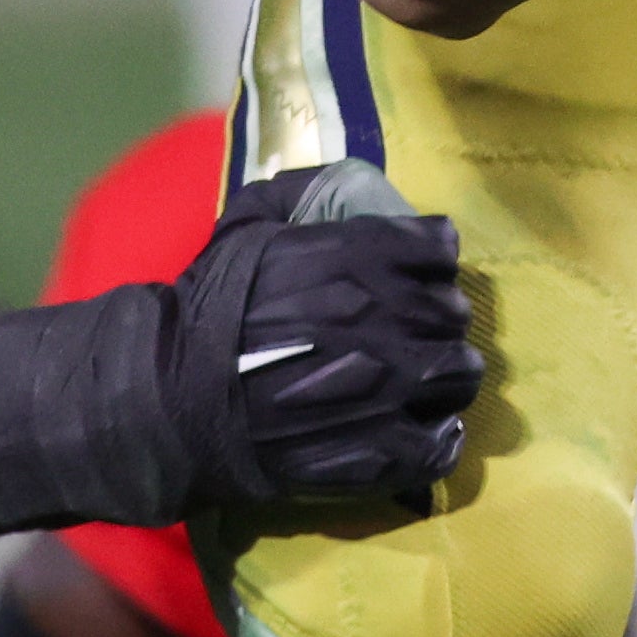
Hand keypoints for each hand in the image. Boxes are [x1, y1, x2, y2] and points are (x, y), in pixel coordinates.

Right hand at [181, 164, 481, 509]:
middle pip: (454, 309)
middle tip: (409, 327)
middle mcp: (389, 317)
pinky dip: (439, 438)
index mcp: (360, 257)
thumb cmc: (208, 308)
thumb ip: (299, 194)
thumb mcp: (247, 222)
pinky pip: (441, 445)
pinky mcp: (379, 450)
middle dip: (436, 314)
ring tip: (421, 377)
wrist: (174, 396)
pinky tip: (423, 429)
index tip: (412, 271)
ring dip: (446, 370)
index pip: (439, 246)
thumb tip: (333, 186)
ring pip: (462, 371)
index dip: (427, 257)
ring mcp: (391, 389)